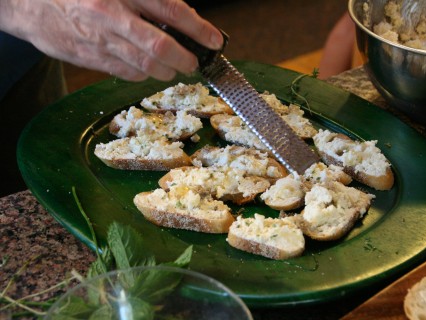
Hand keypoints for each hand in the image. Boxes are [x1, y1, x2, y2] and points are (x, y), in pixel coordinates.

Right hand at [0, 0, 223, 80]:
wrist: (27, 0)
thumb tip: (180, 13)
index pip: (172, 11)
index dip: (198, 29)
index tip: (214, 40)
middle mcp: (113, 16)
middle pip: (161, 46)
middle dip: (186, 59)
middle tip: (195, 62)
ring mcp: (100, 40)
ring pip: (146, 65)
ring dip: (167, 70)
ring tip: (176, 67)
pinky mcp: (90, 59)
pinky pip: (126, 73)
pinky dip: (144, 74)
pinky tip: (149, 69)